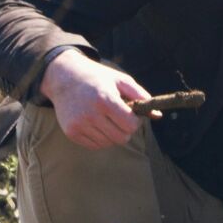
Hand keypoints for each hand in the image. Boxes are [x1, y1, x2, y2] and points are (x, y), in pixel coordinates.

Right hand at [39, 48, 154, 148]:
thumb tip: (158, 115)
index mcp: (105, 99)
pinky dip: (101, 138)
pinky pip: (95, 145)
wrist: (64, 77)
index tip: (131, 113)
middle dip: (126, 129)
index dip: (136, 121)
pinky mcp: (71, 132)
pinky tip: (97, 123)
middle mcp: (91, 114)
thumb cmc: (97, 78)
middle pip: (121, 138)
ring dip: (113, 134)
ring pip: (109, 143)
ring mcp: (79, 125)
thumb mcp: (120, 80)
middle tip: (121, 117)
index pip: (130, 125)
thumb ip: (141, 96)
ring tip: (107, 118)